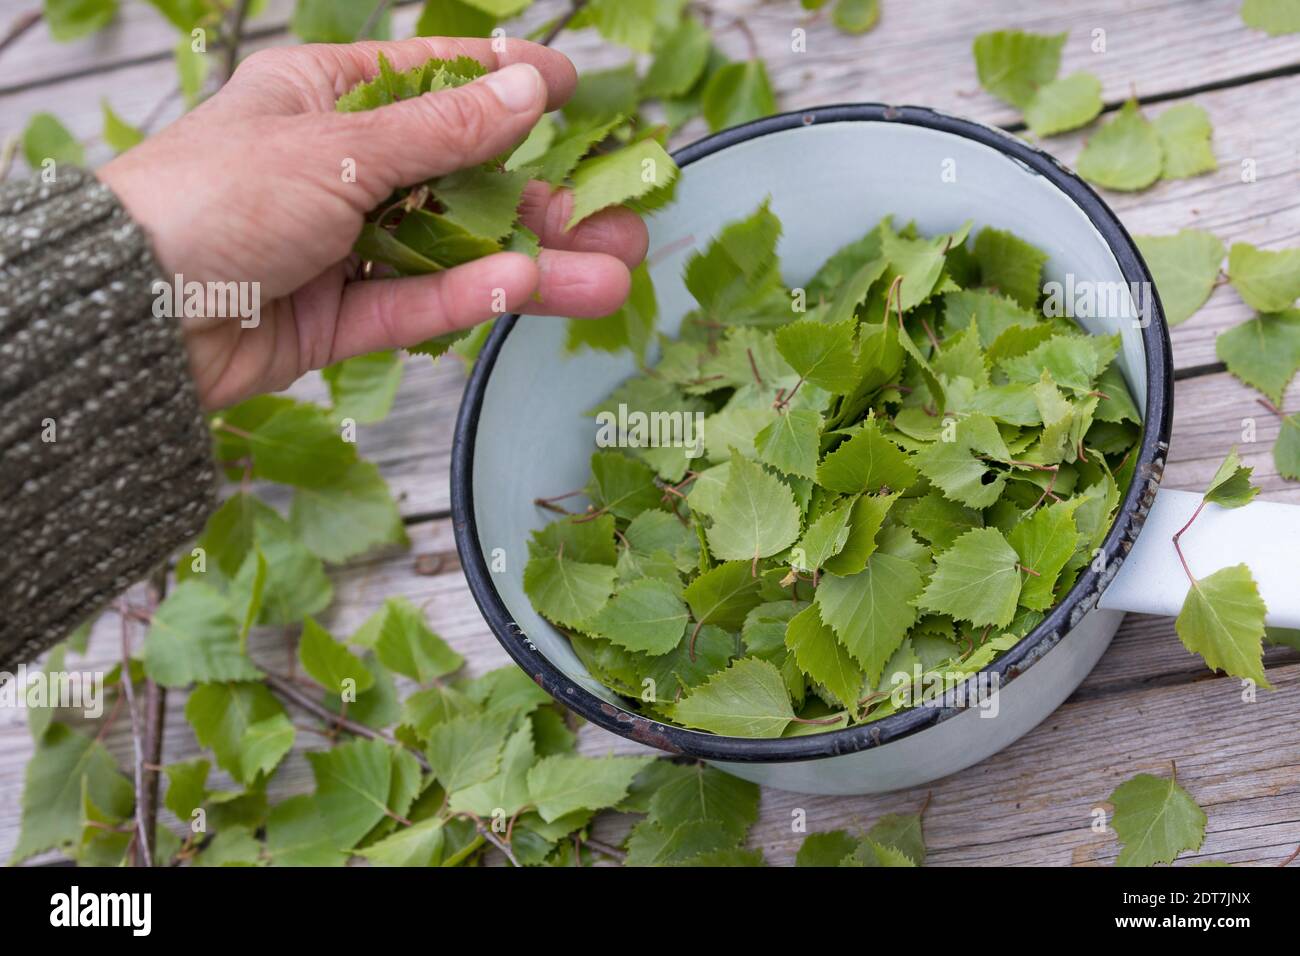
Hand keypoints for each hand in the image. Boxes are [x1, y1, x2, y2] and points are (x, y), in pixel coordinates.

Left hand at [97, 37, 648, 409]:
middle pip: (463, 181)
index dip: (507, 82)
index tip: (575, 87)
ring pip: (452, 252)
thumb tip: (530, 86)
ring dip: (530, 262)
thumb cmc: (213, 198)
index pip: (433, 83)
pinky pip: (413, 305)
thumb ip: (443, 132)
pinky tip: (526, 289)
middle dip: (546, 203)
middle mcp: (338, 171)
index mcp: (325, 101)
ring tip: (611, 278)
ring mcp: (339, 248)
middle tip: (625, 223)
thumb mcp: (338, 149)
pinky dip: (465, 298)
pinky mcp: (334, 319)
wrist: (127, 316)